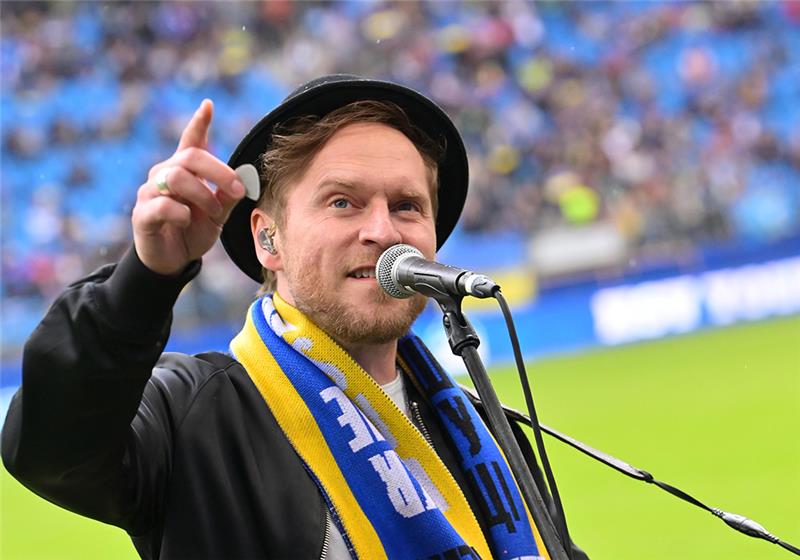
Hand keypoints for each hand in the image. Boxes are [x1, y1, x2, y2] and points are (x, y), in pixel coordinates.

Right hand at [132, 100, 244, 275]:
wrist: (173, 260)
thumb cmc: (194, 230)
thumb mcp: (218, 214)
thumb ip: (228, 197)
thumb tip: (245, 180)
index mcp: (184, 170)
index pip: (190, 141)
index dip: (199, 123)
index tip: (208, 105)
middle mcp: (164, 174)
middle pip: (190, 158)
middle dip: (219, 173)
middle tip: (237, 192)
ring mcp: (149, 192)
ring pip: (177, 178)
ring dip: (203, 195)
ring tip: (213, 213)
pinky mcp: (142, 214)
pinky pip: (162, 205)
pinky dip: (181, 213)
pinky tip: (186, 221)